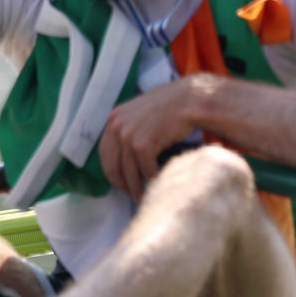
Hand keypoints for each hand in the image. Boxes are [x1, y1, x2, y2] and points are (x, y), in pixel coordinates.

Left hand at [99, 76, 211, 202]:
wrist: (190, 100)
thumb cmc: (171, 107)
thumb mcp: (141, 113)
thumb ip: (129, 128)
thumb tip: (125, 154)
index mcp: (114, 118)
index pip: (105, 153)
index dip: (113, 171)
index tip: (121, 182)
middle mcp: (117, 126)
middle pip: (112, 166)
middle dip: (122, 184)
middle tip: (132, 194)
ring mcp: (128, 136)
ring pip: (128, 172)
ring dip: (136, 188)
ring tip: (144, 196)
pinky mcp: (142, 145)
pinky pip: (145, 170)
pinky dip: (152, 179)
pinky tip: (158, 183)